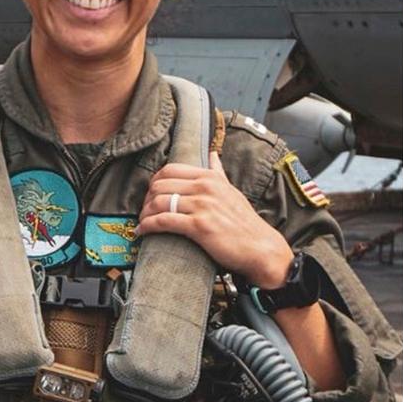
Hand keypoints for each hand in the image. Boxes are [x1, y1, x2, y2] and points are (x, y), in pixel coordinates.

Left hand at [135, 152, 293, 287]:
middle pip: (160, 185)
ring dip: (145, 214)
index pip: (169, 169)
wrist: (260, 247)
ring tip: (142, 222)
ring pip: (159, 202)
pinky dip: (148, 226)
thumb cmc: (245, 222)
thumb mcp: (232, 191)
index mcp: (210, 177)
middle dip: (147, 199)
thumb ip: (218, 172)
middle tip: (145, 211)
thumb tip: (212, 154)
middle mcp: (205, 187)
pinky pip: (163, 221)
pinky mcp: (199, 226)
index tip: (151, 195)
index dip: (155, 182)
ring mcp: (202, 206)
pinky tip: (143, 232)